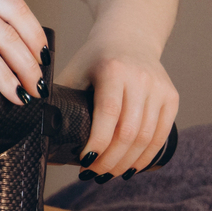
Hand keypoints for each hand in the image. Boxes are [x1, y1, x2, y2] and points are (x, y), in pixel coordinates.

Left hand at [64, 36, 177, 180]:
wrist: (129, 37)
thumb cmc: (94, 59)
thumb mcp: (73, 72)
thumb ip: (57, 100)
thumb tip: (39, 139)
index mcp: (113, 70)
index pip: (108, 113)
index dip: (97, 142)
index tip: (83, 161)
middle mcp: (140, 78)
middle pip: (129, 131)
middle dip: (110, 159)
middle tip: (92, 173)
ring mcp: (159, 88)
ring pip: (147, 137)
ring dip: (127, 162)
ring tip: (108, 173)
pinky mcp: (171, 97)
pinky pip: (161, 134)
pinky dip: (146, 155)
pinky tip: (131, 167)